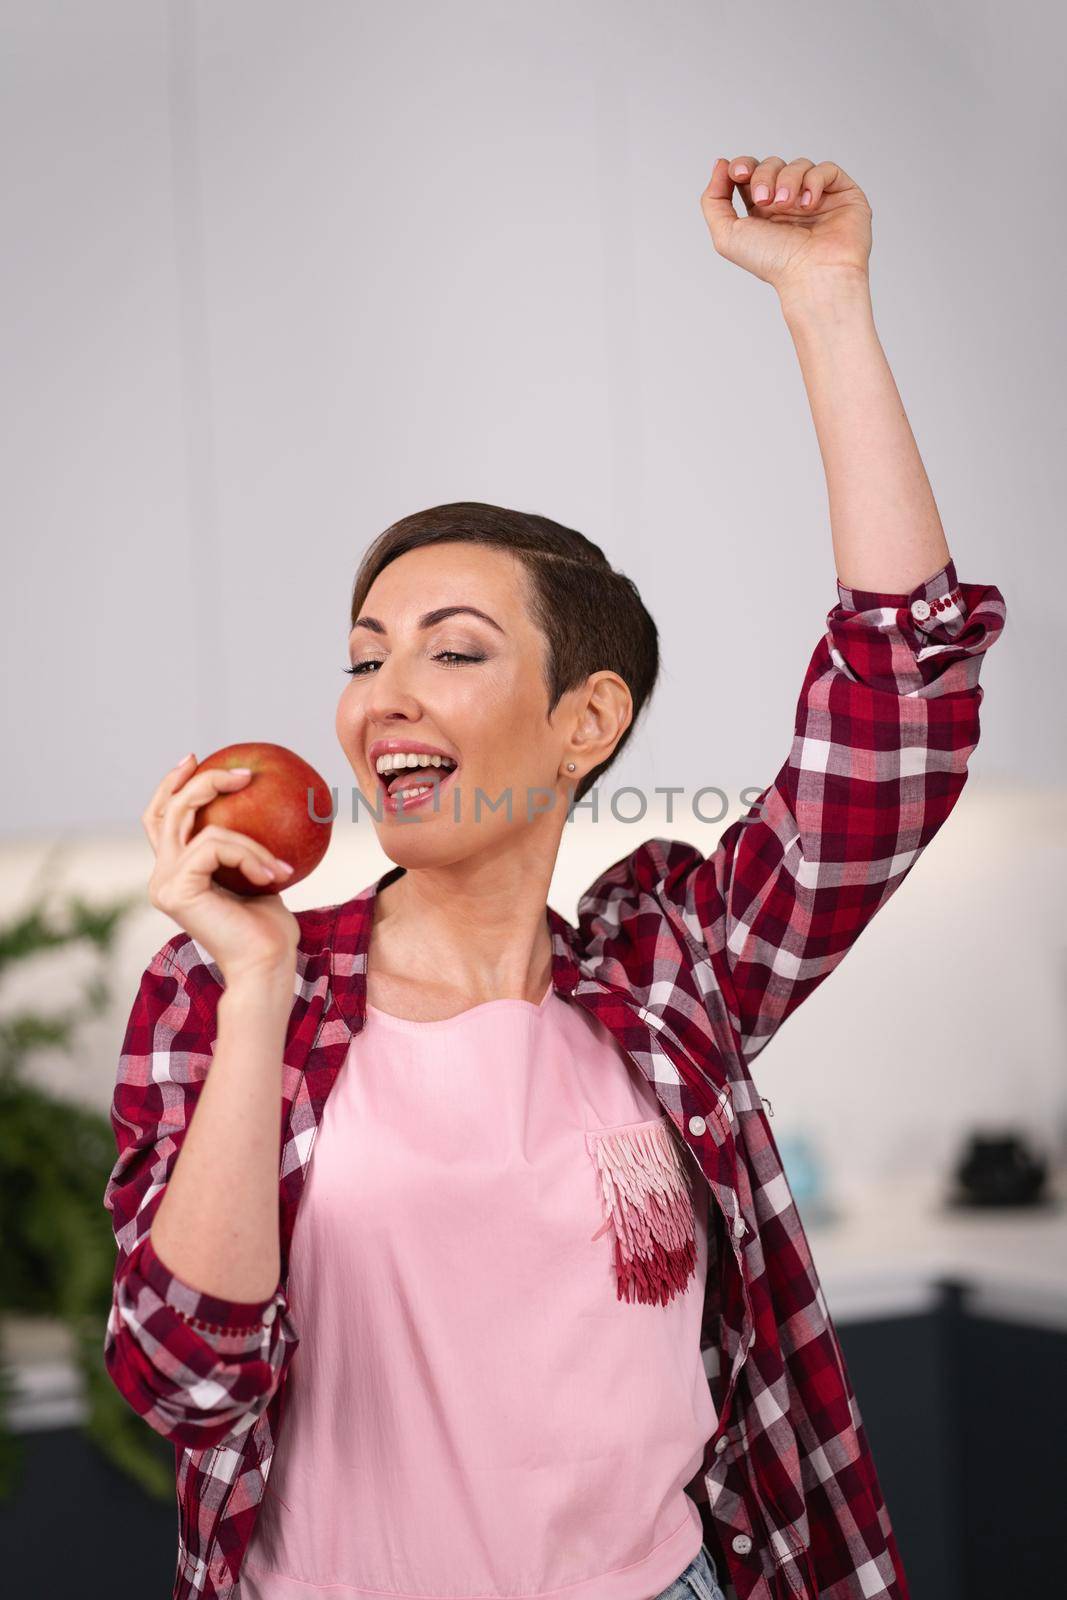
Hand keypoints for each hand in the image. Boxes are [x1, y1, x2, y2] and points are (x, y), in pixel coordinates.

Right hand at [142, 754, 299, 987]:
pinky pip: (215, 845)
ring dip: (250, 842)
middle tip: (242, 773)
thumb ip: (246, 850)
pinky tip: (273, 876)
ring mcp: (165, 884)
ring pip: (200, 828)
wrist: (266, 966)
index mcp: (176, 875)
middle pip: (167, 812)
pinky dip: (249, 855)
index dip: (171, 786)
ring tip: (279, 867)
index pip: (160, 821)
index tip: (195, 759)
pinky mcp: (177, 889)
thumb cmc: (269, 930)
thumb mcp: (259, 877)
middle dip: (201, 782)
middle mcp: (162, 878)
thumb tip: (266, 807)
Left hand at [699, 154, 871, 299]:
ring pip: (798, 164)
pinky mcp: (842, 194)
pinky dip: (814, 181)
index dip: (742, 166)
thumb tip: (720, 164)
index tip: (738, 173)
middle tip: (766, 201)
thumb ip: (713, 200)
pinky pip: (826, 169)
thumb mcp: (727, 235)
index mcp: (762, 212)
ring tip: (789, 206)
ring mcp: (816, 198)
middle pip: (771, 164)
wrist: (811, 275)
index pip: (750, 173)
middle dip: (764, 175)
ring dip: (788, 181)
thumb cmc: (773, 264)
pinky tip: (809, 204)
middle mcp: (789, 203)